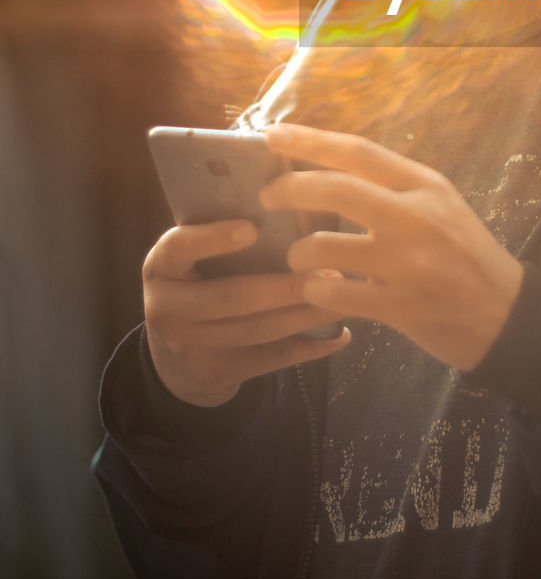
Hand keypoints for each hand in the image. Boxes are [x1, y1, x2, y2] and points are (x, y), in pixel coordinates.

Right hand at [142, 219, 350, 406]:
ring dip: (306, 314)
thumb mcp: (189, 261)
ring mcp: (190, 346)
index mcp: (160, 267)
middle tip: (330, 271)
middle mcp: (167, 308)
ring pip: (259, 329)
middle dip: (286, 286)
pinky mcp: (217, 374)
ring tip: (342, 296)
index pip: (178, 248)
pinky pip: (271, 359)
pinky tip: (339, 334)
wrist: (173, 359)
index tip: (253, 228)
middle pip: (233, 296)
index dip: (214, 238)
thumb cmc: (195, 285)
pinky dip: (309, 348)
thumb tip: (286, 205)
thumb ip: (217, 238)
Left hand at [260, 123, 523, 371]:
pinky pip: (335, 293)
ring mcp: (407, 263)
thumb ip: (393, 187)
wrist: (505, 314)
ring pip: (325, 246)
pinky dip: (315, 290)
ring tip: (297, 258)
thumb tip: (328, 168)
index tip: (271, 135)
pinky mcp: (399, 306)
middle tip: (267, 196)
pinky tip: (318, 289)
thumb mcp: (440, 205)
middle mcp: (416, 217)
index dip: (310, 140)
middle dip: (289, 189)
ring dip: (298, 251)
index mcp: (425, 185)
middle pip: (336, 189)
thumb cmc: (464, 254)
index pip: (358, 151)